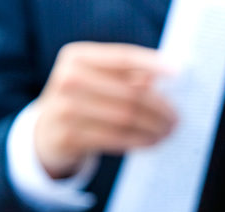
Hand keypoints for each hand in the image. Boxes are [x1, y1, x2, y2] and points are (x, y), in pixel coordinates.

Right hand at [34, 42, 177, 177]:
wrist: (47, 131)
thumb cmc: (83, 99)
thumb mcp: (97, 79)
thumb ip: (127, 75)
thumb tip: (167, 79)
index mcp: (77, 57)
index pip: (122, 57)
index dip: (152, 64)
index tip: (177, 73)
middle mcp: (68, 79)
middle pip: (130, 93)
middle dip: (160, 107)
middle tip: (176, 117)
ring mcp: (65, 109)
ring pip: (126, 118)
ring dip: (154, 127)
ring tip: (168, 130)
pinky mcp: (69, 137)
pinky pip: (116, 139)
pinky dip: (140, 140)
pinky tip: (152, 141)